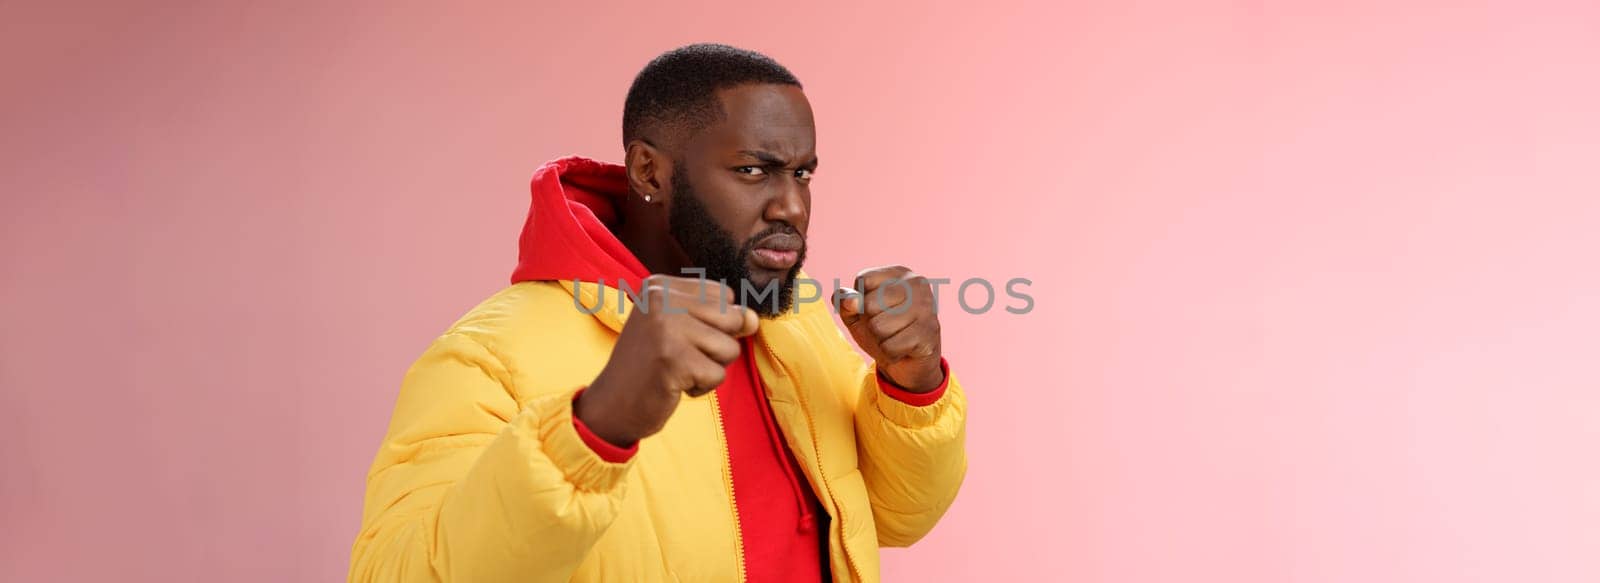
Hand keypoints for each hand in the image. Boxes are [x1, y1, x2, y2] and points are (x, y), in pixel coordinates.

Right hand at [576, 275, 759, 444]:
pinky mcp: (672, 359)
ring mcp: (665, 328)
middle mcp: (661, 299)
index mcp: (660, 285)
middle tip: (679, 356)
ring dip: (709, 368)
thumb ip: (721, 319)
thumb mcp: (682, 331)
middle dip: (716, 346)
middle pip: (732, 319)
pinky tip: (673, 385)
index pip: (724, 296)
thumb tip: (753, 319)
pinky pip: (718, 374)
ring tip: (676, 370)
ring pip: (729, 348)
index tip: (679, 337)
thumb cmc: (650, 366)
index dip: (714, 324)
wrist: (611, 405)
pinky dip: (702, 387)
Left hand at [833, 265, 944, 392]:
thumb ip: (845, 302)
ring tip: (894, 338)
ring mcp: (926, 307)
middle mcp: (916, 284)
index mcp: (899, 273)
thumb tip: (851, 301)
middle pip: (870, 304)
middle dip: (870, 322)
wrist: (909, 361)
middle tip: (886, 327)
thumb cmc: (881, 330)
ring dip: (879, 340)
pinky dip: (889, 353)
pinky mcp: (929, 333)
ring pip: (878, 328)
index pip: (863, 280)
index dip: (860, 301)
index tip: (876, 308)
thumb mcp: (856, 314)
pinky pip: (890, 347)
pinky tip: (902, 349)